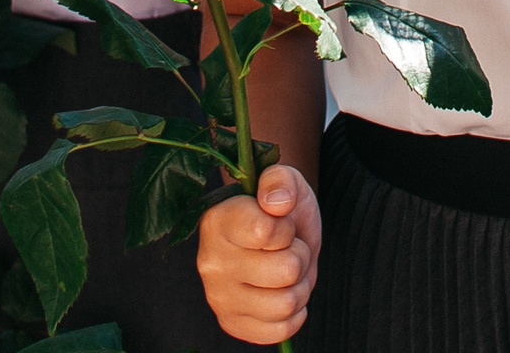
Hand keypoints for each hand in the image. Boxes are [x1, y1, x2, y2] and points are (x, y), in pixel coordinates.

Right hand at [196, 164, 319, 344]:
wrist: (277, 241)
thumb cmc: (280, 210)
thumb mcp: (286, 182)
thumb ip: (281, 180)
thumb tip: (276, 202)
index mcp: (217, 221)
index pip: (266, 232)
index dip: (285, 228)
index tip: (279, 222)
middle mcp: (210, 261)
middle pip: (285, 270)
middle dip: (299, 256)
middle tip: (287, 247)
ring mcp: (218, 297)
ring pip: (286, 303)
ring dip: (299, 286)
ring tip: (286, 270)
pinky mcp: (231, 324)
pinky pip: (281, 329)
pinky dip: (295, 313)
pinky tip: (282, 293)